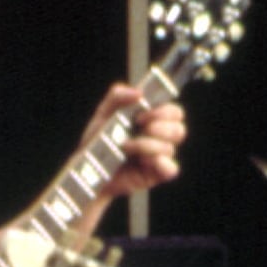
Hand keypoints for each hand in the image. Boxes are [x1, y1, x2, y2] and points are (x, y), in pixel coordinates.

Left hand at [83, 83, 186, 198]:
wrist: (88, 168)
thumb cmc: (98, 141)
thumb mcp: (104, 113)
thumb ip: (118, 96)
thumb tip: (139, 92)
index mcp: (152, 121)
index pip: (174, 112)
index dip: (165, 111)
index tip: (142, 115)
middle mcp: (159, 139)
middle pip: (179, 130)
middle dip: (161, 127)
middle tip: (140, 128)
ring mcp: (159, 157)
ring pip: (170, 148)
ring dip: (147, 145)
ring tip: (127, 146)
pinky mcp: (155, 174)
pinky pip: (171, 169)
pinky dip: (160, 163)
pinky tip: (142, 161)